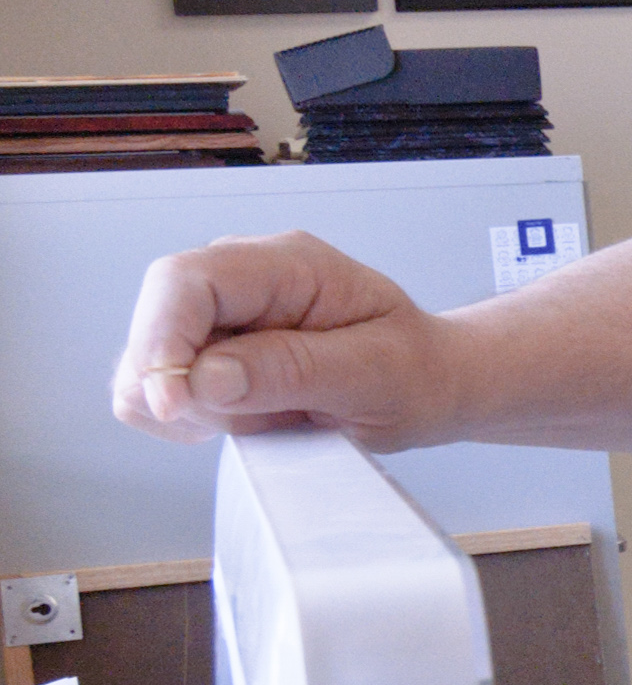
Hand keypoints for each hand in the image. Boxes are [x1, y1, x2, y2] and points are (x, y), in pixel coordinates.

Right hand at [111, 232, 455, 447]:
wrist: (428, 382)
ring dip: (194, 408)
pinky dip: (191, 417)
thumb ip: (291, 370)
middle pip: (157, 320)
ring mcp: (221, 314)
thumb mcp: (374, 374)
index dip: (162, 339)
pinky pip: (162, 389)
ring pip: (151, 364)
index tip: (171, 401)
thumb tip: (205, 377)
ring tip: (271, 415)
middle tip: (255, 420)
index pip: (188, 280)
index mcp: (288, 264)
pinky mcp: (208, 351)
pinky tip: (249, 421)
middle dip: (180, 386)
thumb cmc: (413, 371)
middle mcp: (242, 278)